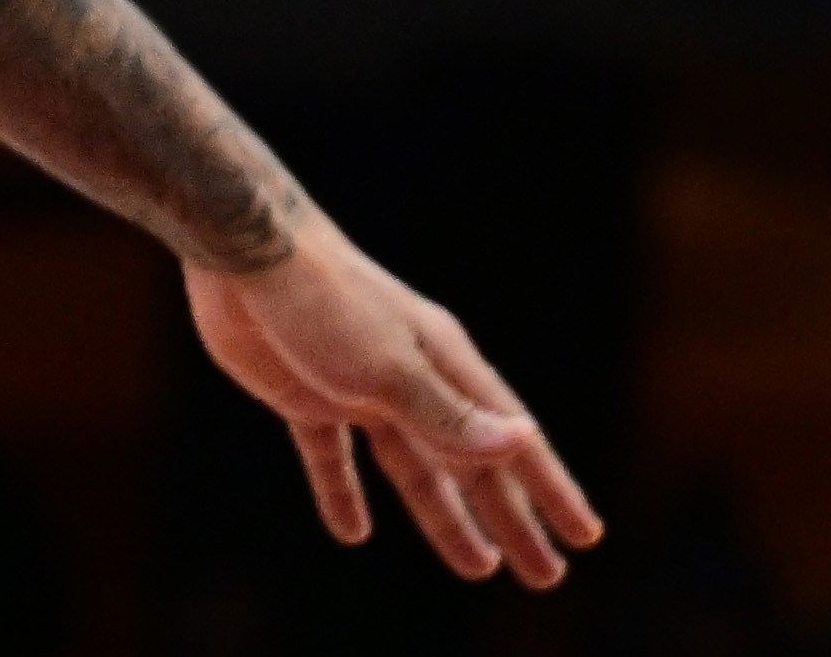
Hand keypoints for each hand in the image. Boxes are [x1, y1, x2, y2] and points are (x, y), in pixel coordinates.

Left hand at [183, 221, 603, 589]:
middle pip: (471, 466)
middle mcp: (413, 380)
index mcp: (446, 367)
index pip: (511, 442)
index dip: (549, 491)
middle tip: (545, 576)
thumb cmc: (327, 303)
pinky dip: (343, 494)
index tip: (585, 536)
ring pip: (414, 468)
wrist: (245, 253)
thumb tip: (520, 442)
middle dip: (510, 520)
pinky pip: (334, 458)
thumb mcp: (391, 369)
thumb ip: (450, 415)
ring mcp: (360, 389)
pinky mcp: (308, 396)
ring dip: (445, 517)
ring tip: (479, 566)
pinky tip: (352, 533)